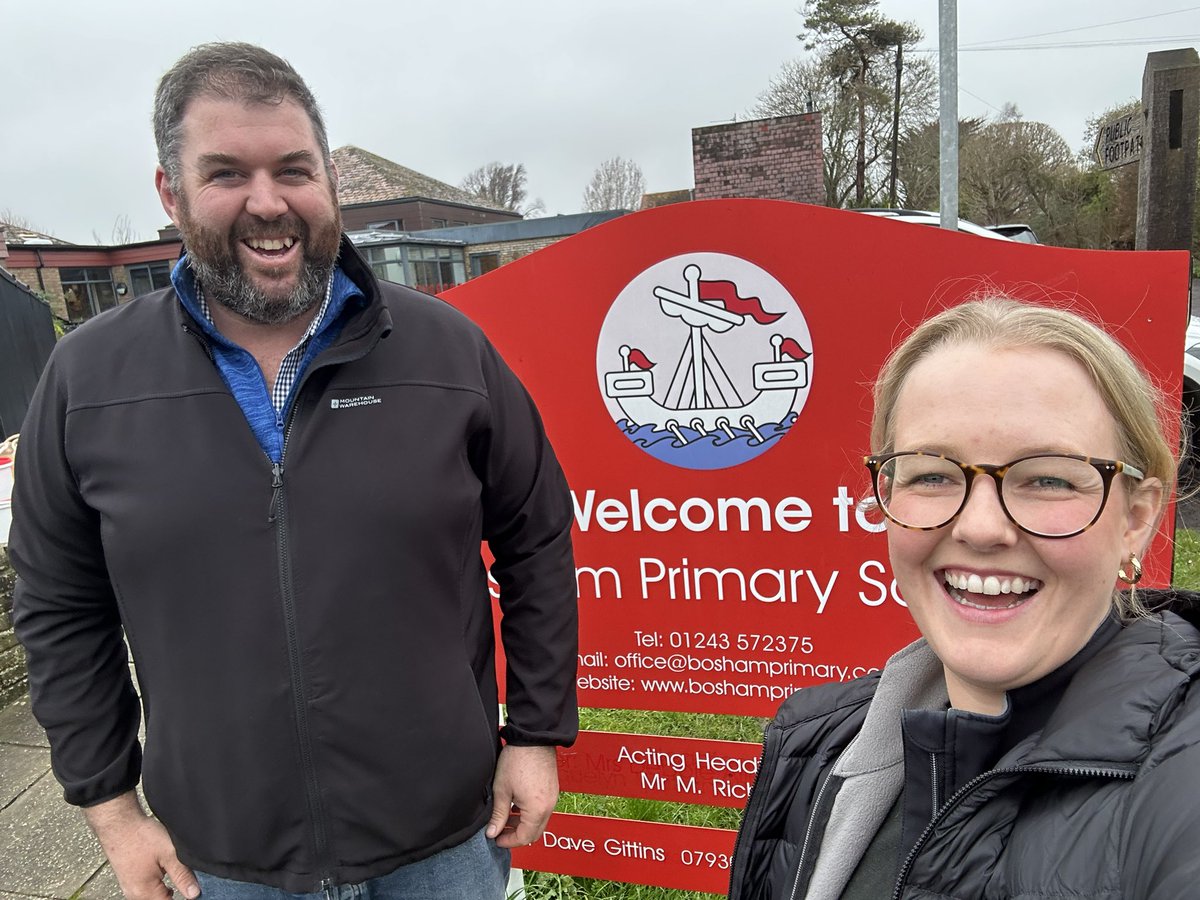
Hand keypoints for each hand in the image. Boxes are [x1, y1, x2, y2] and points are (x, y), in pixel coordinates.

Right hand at [83, 792, 198, 899]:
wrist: (119, 823)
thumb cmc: (140, 836)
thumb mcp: (169, 854)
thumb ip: (182, 875)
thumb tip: (194, 893)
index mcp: (144, 892)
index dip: (184, 898)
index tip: (194, 892)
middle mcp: (134, 893)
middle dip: (174, 895)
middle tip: (186, 881)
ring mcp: (129, 886)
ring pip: (153, 895)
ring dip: (166, 890)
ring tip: (174, 874)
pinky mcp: (128, 878)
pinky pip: (146, 888)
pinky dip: (157, 884)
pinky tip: (163, 872)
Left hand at [485, 744, 558, 848]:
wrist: (533, 738)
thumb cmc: (517, 760)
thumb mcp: (502, 790)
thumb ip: (498, 814)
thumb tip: (492, 832)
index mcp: (537, 810)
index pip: (524, 838)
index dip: (508, 841)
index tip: (496, 838)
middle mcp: (549, 807)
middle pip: (534, 833)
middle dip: (516, 835)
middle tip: (500, 831)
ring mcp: (553, 798)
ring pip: (539, 822)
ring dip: (523, 824)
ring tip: (506, 817)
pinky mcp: (552, 790)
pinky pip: (543, 810)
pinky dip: (530, 813)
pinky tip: (517, 805)